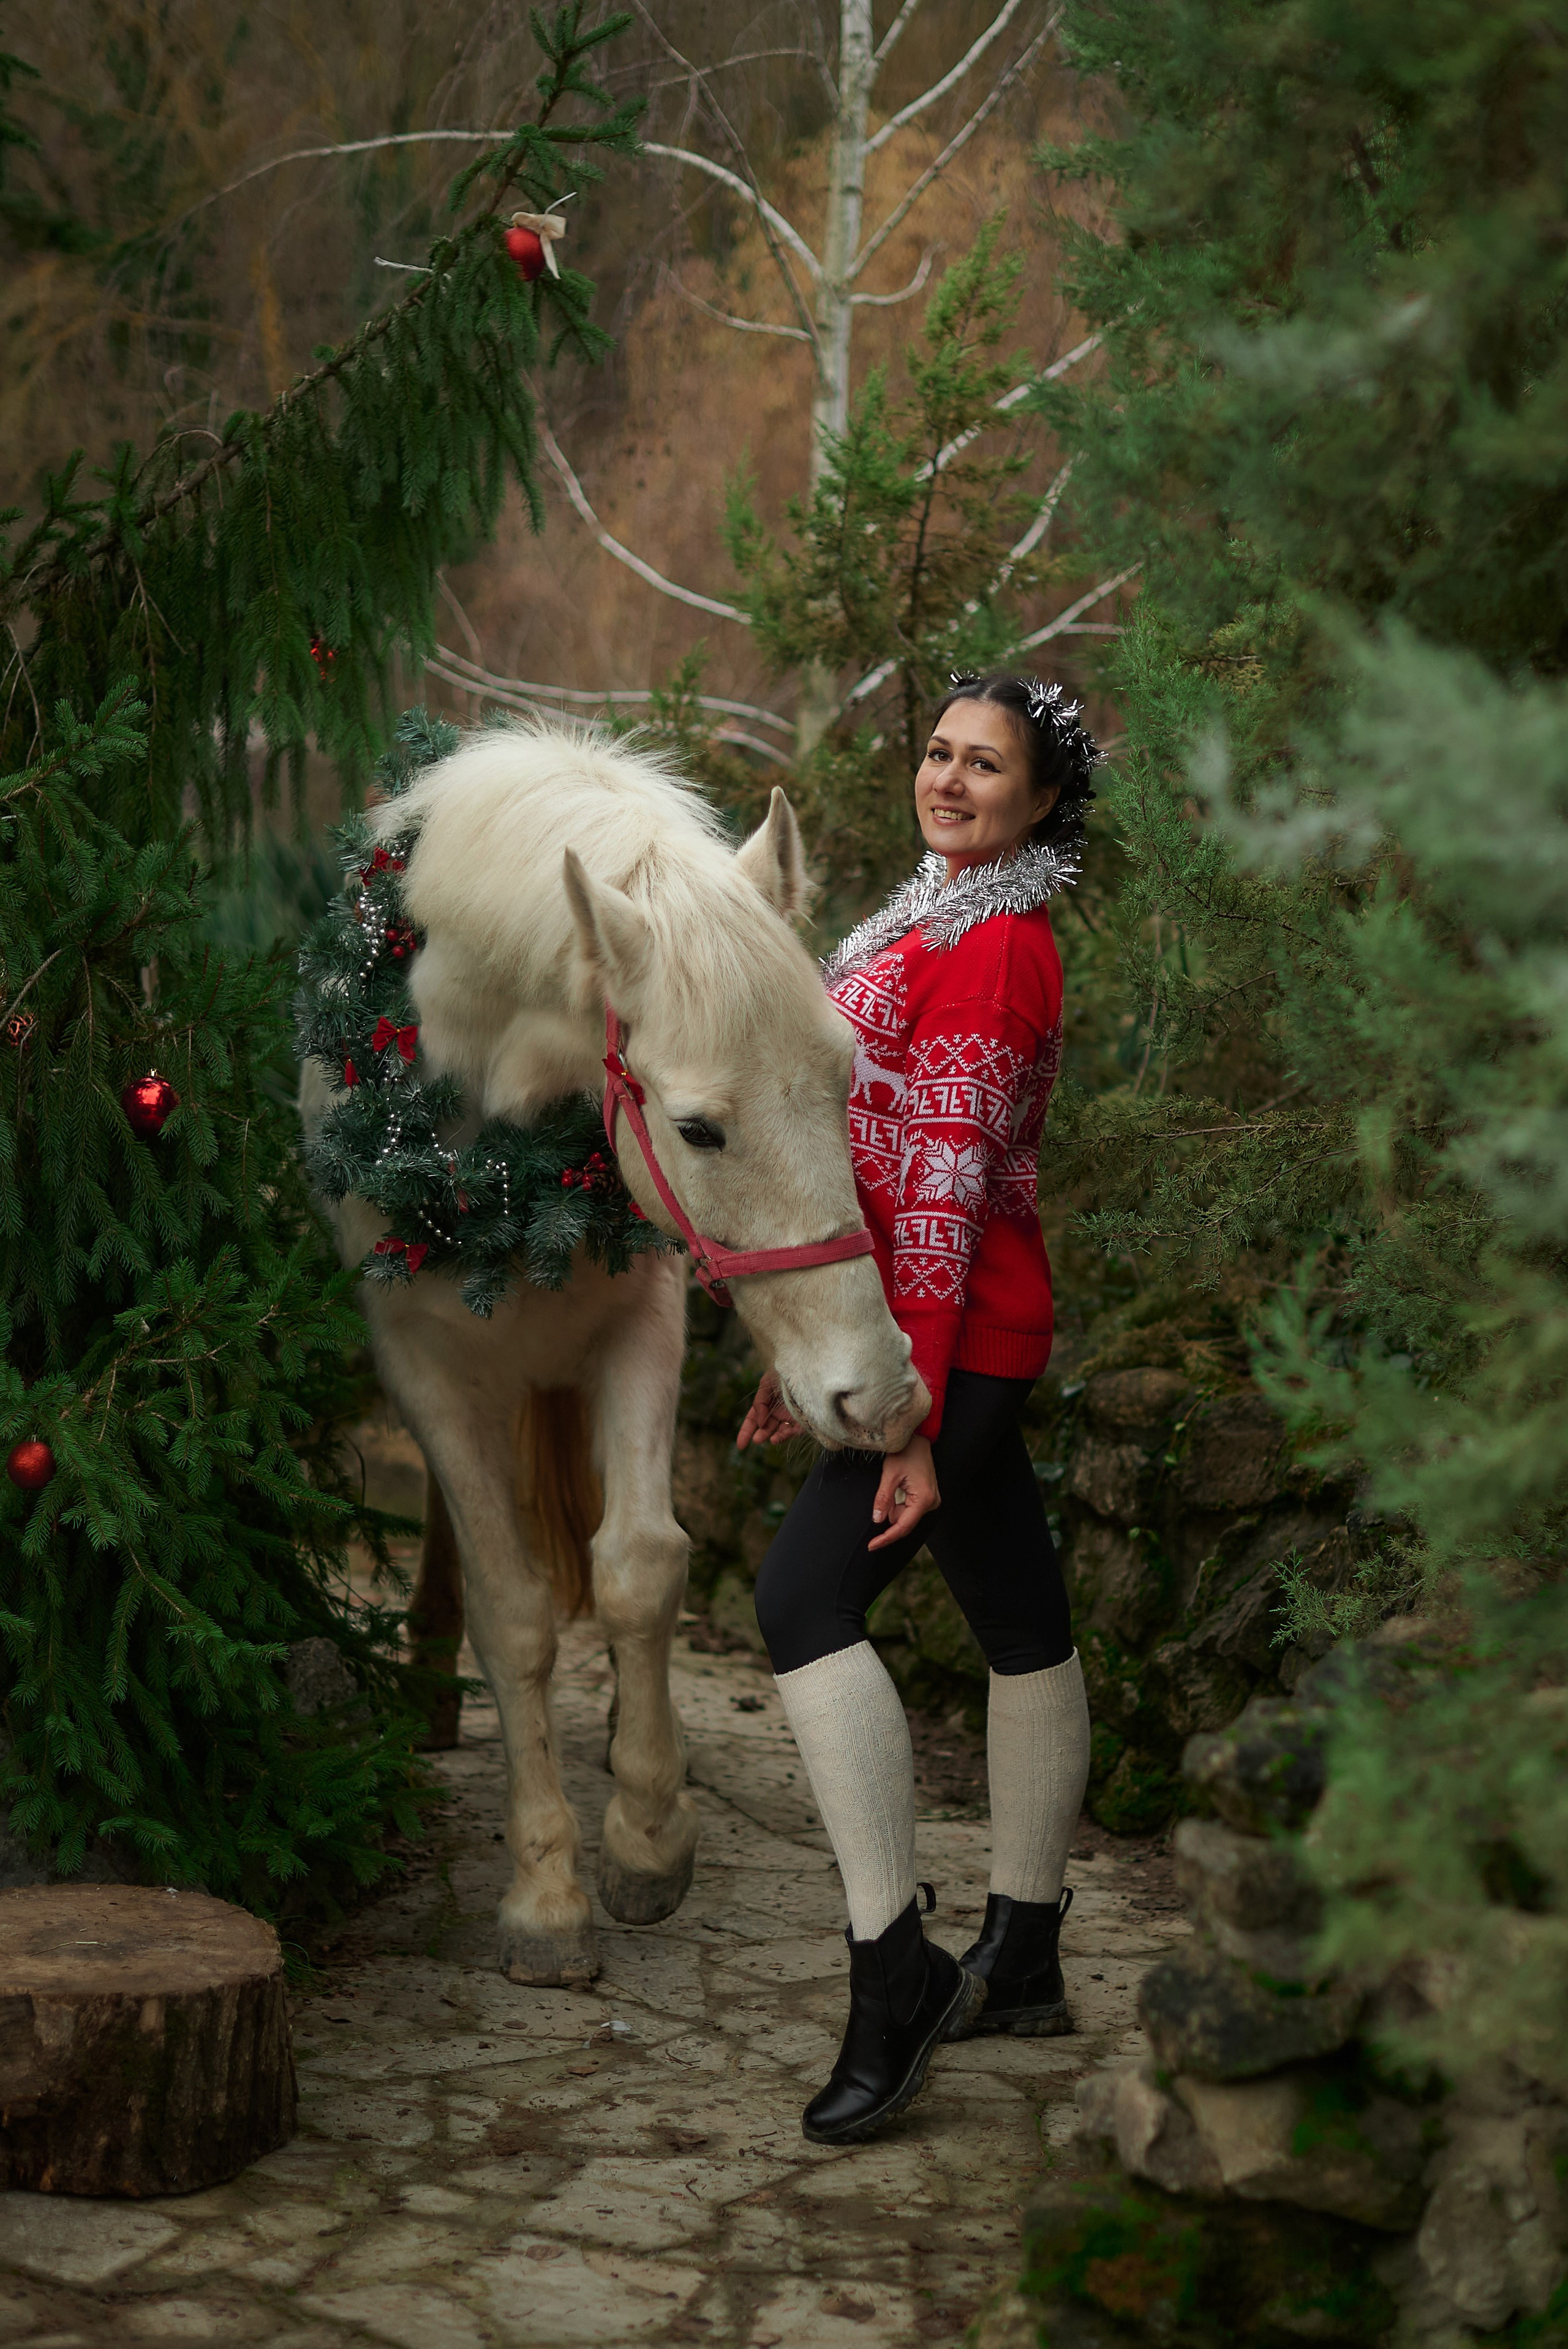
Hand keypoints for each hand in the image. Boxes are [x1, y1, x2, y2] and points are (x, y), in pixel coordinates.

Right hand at [736, 1367, 804, 1448]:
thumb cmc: (783, 1374)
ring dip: (776, 1437)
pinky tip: (784, 1435)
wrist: (805, 1369)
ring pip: (781, 1432)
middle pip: (766, 1428)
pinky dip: (789, 1434)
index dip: (746, 1432)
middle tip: (758, 1439)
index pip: (753, 1420)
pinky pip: (795, 1431)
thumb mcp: (766, 1383)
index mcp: (766, 1404)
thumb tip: (759, 1423)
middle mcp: (777, 1412)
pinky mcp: (803, 1420)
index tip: (740, 1446)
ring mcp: (790, 1417)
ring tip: (772, 1440)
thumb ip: (760, 1403)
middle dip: (761, 1435)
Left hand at [868, 1435, 939, 1550]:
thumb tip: (877, 1520)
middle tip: (880, 1501)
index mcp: (924, 1499)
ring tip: (893, 1485)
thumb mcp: (890, 1475)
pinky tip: (898, 1489)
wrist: (918, 1439)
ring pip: (906, 1516)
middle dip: (889, 1517)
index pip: (903, 1526)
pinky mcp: (928, 1497)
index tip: (872, 1545)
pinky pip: (910, 1509)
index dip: (886, 1538)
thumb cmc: (905, 1452)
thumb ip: (883, 1499)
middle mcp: (932, 1503)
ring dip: (894, 1508)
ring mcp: (932, 1500)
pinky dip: (899, 1504)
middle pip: (905, 1523)